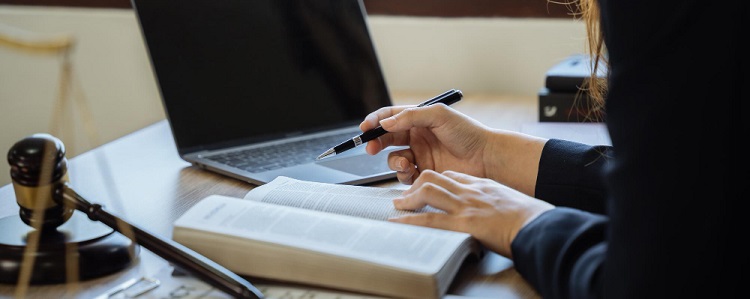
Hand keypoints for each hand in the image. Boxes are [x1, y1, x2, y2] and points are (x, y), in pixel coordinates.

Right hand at [361, 104, 491, 183]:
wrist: (485, 158)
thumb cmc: (467, 133)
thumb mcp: (439, 115)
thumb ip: (410, 117)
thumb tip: (385, 123)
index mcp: (419, 119)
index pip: (390, 117)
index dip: (375, 122)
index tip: (365, 128)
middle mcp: (417, 137)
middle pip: (387, 138)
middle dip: (376, 143)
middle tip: (371, 148)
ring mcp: (420, 156)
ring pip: (394, 159)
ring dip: (394, 162)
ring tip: (405, 163)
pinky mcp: (424, 173)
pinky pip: (405, 176)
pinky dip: (404, 174)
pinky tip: (414, 172)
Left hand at [389, 170, 553, 257]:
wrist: (540, 227)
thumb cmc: (530, 219)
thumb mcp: (510, 202)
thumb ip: (495, 201)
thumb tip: (492, 211)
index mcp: (482, 185)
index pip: (452, 175)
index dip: (434, 179)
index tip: (424, 186)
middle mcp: (471, 192)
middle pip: (435, 177)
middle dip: (415, 183)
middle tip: (404, 196)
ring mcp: (466, 206)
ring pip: (428, 190)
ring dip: (408, 198)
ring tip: (396, 206)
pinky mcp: (464, 223)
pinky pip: (430, 219)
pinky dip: (410, 220)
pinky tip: (398, 222)